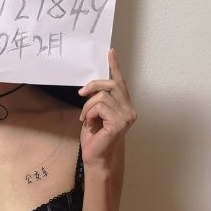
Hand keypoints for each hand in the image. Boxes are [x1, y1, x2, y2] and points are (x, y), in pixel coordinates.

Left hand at [77, 47, 136, 167]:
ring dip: (88, 106)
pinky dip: (89, 113)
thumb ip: (99, 99)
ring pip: (102, 96)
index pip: (120, 82)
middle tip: (81, 94)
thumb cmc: (95, 138)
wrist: (95, 158)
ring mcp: (126, 116)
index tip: (110, 52)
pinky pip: (99, 107)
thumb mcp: (95, 113)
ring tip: (85, 118)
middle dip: (93, 86)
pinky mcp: (119, 122)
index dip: (115, 66)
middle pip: (111, 84)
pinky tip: (89, 123)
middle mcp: (129, 109)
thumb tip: (92, 86)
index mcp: (125, 106)